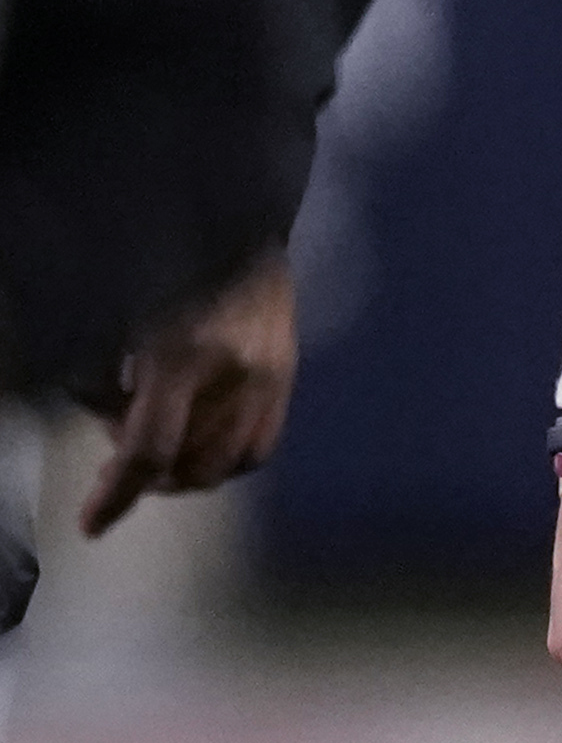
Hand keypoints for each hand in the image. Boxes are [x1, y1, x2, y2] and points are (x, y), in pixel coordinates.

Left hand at [78, 252, 297, 536]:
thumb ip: (104, 378)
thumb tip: (110, 419)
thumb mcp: (115, 317)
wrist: (237, 218)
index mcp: (186, 357)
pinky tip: (201, 436)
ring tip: (162, 444)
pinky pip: (260, 446)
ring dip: (186, 468)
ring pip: (228, 464)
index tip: (91, 523)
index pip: (149, 450)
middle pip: (192, 468)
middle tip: (122, 454)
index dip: (116, 495)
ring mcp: (273, 377)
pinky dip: (225, 458)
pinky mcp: (290, 374)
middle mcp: (238, 377)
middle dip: (148, 476)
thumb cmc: (164, 263)